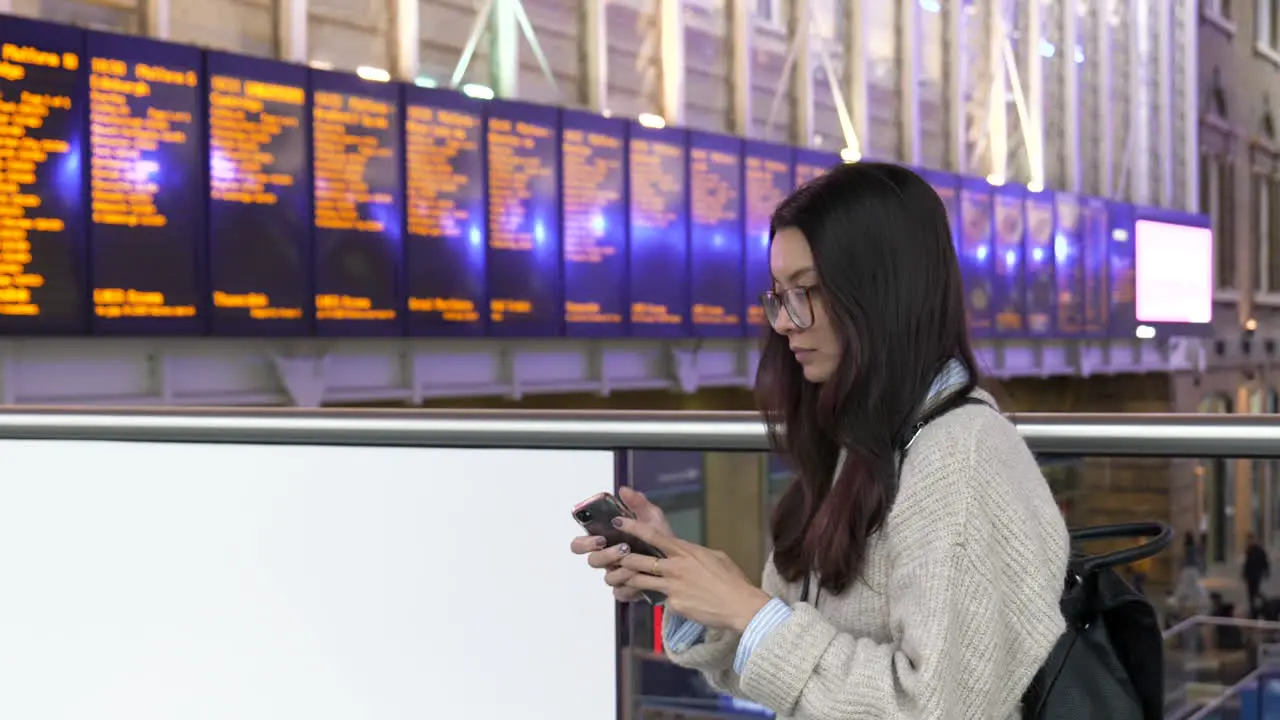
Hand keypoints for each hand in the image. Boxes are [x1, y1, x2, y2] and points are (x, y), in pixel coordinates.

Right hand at [569, 487, 673, 602]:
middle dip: (605, 555)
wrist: (680, 561)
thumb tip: (623, 489)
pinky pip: (620, 592)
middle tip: (623, 548)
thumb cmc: (659, 538)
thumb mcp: (652, 517)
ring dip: (621, 570)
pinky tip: (640, 577)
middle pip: (592, 561)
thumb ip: (638, 503)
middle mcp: (607, 560)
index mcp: (606, 541)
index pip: (580, 544)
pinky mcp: (626, 591)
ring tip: (637, 563)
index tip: (600, 537)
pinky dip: (629, 585)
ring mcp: (616, 576)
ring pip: (607, 577)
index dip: (584, 543)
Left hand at [613, 516, 770, 632]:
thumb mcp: (714, 557)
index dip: (633, 528)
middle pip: (638, 559)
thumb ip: (695, 554)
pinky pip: (660, 600)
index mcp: (686, 551)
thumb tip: (689, 554)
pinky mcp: (674, 604)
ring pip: (640, 581)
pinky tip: (656, 600)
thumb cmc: (732, 580)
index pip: (653, 536)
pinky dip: (657, 599)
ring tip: (619, 578)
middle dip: (621, 557)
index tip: (619, 522)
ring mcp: (673, 586)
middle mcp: (675, 567)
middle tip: (611, 555)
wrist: (740, 605)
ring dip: (628, 579)